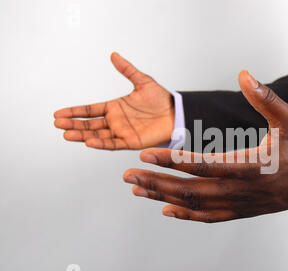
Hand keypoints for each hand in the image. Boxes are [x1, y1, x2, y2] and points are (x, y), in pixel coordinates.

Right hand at [54, 52, 173, 149]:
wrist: (176, 113)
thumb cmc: (161, 99)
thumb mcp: (142, 81)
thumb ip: (127, 70)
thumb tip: (113, 55)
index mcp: (115, 107)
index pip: (90, 110)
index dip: (75, 111)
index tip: (59, 114)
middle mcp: (115, 121)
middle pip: (89, 124)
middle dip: (73, 124)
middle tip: (57, 124)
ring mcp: (121, 132)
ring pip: (97, 135)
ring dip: (81, 135)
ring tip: (66, 134)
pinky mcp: (130, 142)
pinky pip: (112, 144)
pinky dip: (100, 144)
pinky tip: (89, 142)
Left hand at [123, 70, 287, 222]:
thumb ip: (266, 99)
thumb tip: (244, 74)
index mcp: (251, 166)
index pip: (203, 165)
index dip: (172, 160)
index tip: (145, 153)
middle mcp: (242, 190)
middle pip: (191, 190)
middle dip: (157, 181)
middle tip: (128, 174)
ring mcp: (241, 204)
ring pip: (196, 205)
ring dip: (164, 197)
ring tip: (138, 188)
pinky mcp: (242, 211)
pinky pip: (210, 217)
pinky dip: (186, 215)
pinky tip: (166, 209)